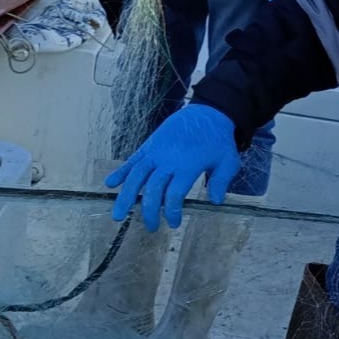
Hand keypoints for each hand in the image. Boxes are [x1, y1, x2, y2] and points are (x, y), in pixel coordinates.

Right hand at [105, 104, 240, 230]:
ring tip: (118, 215)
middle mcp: (168, 159)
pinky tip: (110, 183)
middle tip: (151, 227)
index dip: (171, 211)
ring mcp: (156, 151)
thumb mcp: (228, 160)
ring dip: (126, 196)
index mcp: (188, 165)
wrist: (207, 111)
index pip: (174, 194)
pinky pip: (132, 159)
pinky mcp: (149, 145)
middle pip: (152, 188)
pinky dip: (120, 171)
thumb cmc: (218, 139)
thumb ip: (221, 181)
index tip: (173, 223)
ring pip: (137, 175)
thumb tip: (215, 202)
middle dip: (149, 210)